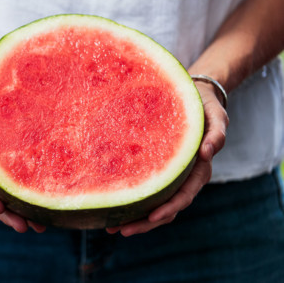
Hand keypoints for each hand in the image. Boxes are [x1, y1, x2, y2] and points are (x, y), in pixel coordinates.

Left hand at [106, 81, 228, 235]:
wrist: (194, 98)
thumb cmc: (204, 106)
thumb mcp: (216, 116)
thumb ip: (217, 133)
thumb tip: (209, 154)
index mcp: (198, 170)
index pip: (184, 195)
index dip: (169, 208)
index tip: (152, 217)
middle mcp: (183, 179)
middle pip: (166, 209)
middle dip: (145, 223)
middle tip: (122, 230)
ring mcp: (170, 179)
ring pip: (154, 206)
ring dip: (135, 220)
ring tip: (111, 228)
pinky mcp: (157, 172)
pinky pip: (146, 193)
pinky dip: (132, 203)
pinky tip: (112, 208)